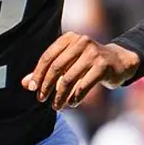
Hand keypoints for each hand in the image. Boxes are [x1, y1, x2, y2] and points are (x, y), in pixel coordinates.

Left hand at [22, 32, 139, 109]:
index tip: (32, 88)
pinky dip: (75, 97)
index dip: (38, 74)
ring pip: (69, 78)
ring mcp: (93, 52)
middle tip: (42, 99)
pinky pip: (83, 85)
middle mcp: (81, 41)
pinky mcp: (103, 65)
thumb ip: (47, 72)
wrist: (118, 62)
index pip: (48, 57)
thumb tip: (25, 84)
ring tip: (57, 106)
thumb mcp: (68, 64)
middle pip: (56, 67)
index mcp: (69, 38)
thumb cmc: (88, 63)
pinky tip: (72, 104)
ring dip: (60, 96)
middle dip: (47, 86)